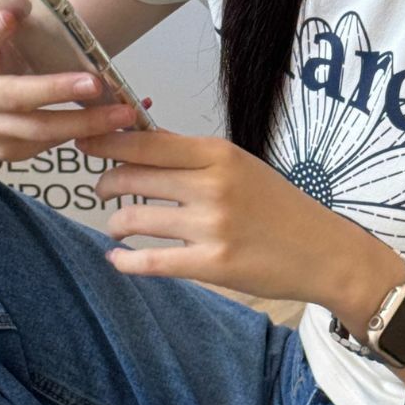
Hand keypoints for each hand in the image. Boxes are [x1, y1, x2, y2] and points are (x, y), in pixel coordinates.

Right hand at [0, 0, 150, 163]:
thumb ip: (5, 12)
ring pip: (39, 129)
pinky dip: (83, 135)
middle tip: (94, 83)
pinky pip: (49, 144)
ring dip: (84, 122)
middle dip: (56, 90)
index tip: (9, 16)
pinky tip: (112, 126)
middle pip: (16, 96)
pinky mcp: (9, 151)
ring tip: (122, 114)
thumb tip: (27, 0)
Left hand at [76, 128, 367, 304]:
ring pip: (134, 218)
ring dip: (115, 221)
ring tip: (116, 223)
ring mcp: (210, 227)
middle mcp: (212, 185)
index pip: (149, 141)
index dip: (109, 141)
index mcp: (219, 154)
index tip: (84, 140)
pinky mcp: (211, 265)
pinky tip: (117, 258)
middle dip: (105, 181)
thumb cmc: (279, 205)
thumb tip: (143, 139)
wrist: (320, 250)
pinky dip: (125, 261)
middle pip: (133, 176)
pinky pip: (150, 262)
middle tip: (101, 187)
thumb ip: (194, 156)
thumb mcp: (240, 165)